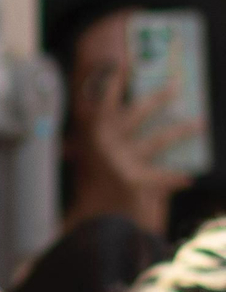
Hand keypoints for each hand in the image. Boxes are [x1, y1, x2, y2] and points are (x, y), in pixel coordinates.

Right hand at [70, 66, 199, 232]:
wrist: (92, 226)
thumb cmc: (96, 195)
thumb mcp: (96, 167)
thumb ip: (109, 150)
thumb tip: (132, 129)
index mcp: (91, 140)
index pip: (101, 105)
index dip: (112, 86)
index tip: (122, 66)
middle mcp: (104, 146)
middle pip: (134, 114)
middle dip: (157, 99)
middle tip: (177, 85)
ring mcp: (119, 162)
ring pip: (157, 139)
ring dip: (181, 130)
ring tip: (200, 122)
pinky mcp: (134, 180)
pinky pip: (161, 175)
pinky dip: (172, 177)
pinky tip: (187, 177)